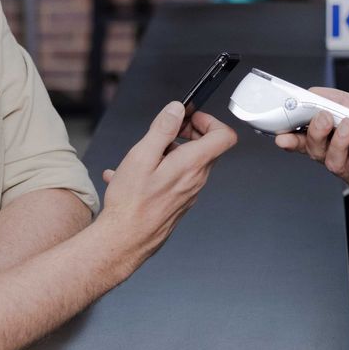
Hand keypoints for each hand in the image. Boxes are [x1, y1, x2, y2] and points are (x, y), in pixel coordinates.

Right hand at [98, 101, 237, 268]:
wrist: (125, 240)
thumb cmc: (131, 203)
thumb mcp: (142, 156)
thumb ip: (163, 129)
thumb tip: (177, 110)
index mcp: (191, 164)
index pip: (223, 136)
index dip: (210, 120)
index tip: (189, 117)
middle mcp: (196, 179)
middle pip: (207, 147)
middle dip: (188, 132)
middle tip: (166, 132)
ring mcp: (189, 193)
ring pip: (190, 162)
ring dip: (172, 151)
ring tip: (145, 154)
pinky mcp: (179, 202)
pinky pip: (176, 178)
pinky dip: (161, 169)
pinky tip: (134, 174)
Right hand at [273, 87, 348, 198]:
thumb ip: (343, 100)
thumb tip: (315, 92)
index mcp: (338, 137)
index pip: (308, 139)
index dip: (291, 137)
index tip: (280, 132)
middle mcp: (342, 155)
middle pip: (315, 150)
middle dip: (315, 132)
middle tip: (324, 117)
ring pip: (331, 162)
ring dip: (338, 141)